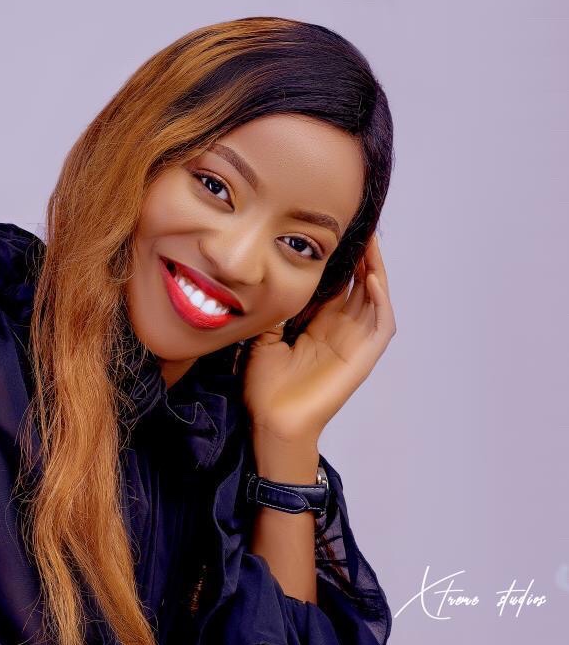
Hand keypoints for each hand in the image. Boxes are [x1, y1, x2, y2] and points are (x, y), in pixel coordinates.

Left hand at [242, 232, 394, 444]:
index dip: (337, 256)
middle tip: (357, 220)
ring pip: (374, 296)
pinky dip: (380, 300)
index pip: (334, 281)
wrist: (271, 423)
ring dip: (375, 268)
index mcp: (317, 324)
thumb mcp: (262, 337)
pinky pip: (381, 324)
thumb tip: (270, 276)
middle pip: (358, 282)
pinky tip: (371, 278)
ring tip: (370, 239)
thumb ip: (274, 309)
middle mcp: (339, 329)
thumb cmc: (264, 389)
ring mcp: (354, 342)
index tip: (331, 226)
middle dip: (360, 252)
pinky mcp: (363, 357)